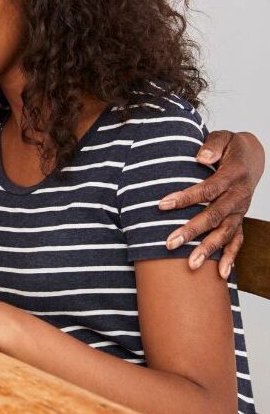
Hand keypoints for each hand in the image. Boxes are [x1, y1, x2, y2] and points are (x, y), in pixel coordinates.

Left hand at [161, 130, 264, 277]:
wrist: (252, 157)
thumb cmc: (230, 147)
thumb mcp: (224, 138)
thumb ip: (212, 145)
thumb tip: (201, 157)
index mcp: (232, 176)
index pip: (207, 190)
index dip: (184, 198)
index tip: (161, 205)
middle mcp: (238, 197)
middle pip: (213, 216)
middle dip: (191, 231)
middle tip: (169, 243)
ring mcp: (240, 211)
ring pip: (224, 234)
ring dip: (207, 250)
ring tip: (190, 265)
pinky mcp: (239, 220)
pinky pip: (237, 242)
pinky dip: (229, 258)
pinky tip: (220, 275)